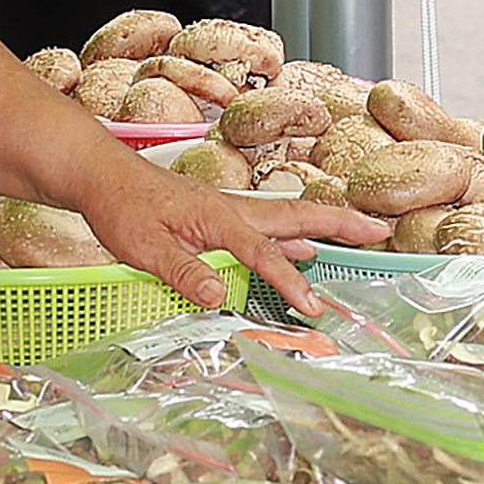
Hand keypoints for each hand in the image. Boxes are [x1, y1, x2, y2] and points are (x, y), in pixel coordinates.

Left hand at [77, 155, 383, 312]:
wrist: (103, 177)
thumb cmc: (122, 208)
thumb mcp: (144, 247)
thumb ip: (184, 271)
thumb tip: (217, 297)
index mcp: (217, 217)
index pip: (263, 252)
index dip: (289, 280)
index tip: (311, 306)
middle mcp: (232, 210)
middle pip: (297, 217)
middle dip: (341, 224)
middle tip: (380, 231)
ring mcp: (229, 211)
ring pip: (288, 219)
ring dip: (325, 227)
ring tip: (361, 235)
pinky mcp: (220, 217)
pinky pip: (269, 227)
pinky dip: (296, 236)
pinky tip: (304, 249)